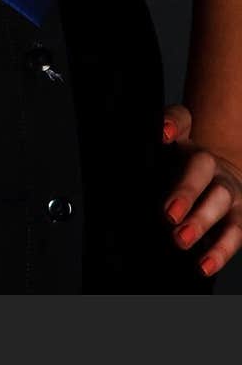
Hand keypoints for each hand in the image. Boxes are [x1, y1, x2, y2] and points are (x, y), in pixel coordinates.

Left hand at [161, 101, 241, 278]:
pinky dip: (219, 252)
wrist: (216, 178)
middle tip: (167, 214)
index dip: (173, 123)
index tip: (163, 134)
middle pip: (200, 167)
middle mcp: (210, 163)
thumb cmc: (181, 167)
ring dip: (201, 222)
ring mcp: (227, 190)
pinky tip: (203, 266)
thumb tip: (154, 138)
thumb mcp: (165, 154)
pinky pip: (234, 234)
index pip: (181, 120)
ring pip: (220, 201)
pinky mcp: (238, 217)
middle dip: (185, 190)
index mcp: (186, 141)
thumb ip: (156, 142)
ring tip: (180, 241)